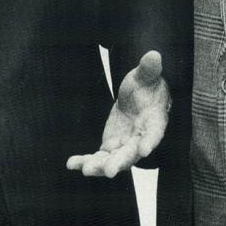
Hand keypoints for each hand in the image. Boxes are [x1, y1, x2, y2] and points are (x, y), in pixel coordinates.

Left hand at [66, 50, 169, 177]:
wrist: (139, 98)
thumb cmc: (146, 86)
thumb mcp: (146, 75)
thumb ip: (149, 69)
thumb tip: (154, 54)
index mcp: (155, 121)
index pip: (154, 133)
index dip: (150, 141)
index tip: (144, 149)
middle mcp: (141, 139)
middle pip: (132, 154)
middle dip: (120, 162)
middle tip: (109, 171)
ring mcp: (125, 145)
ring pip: (114, 160)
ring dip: (100, 166)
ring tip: (85, 170)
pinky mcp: (111, 147)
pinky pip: (98, 157)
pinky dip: (85, 161)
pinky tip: (71, 164)